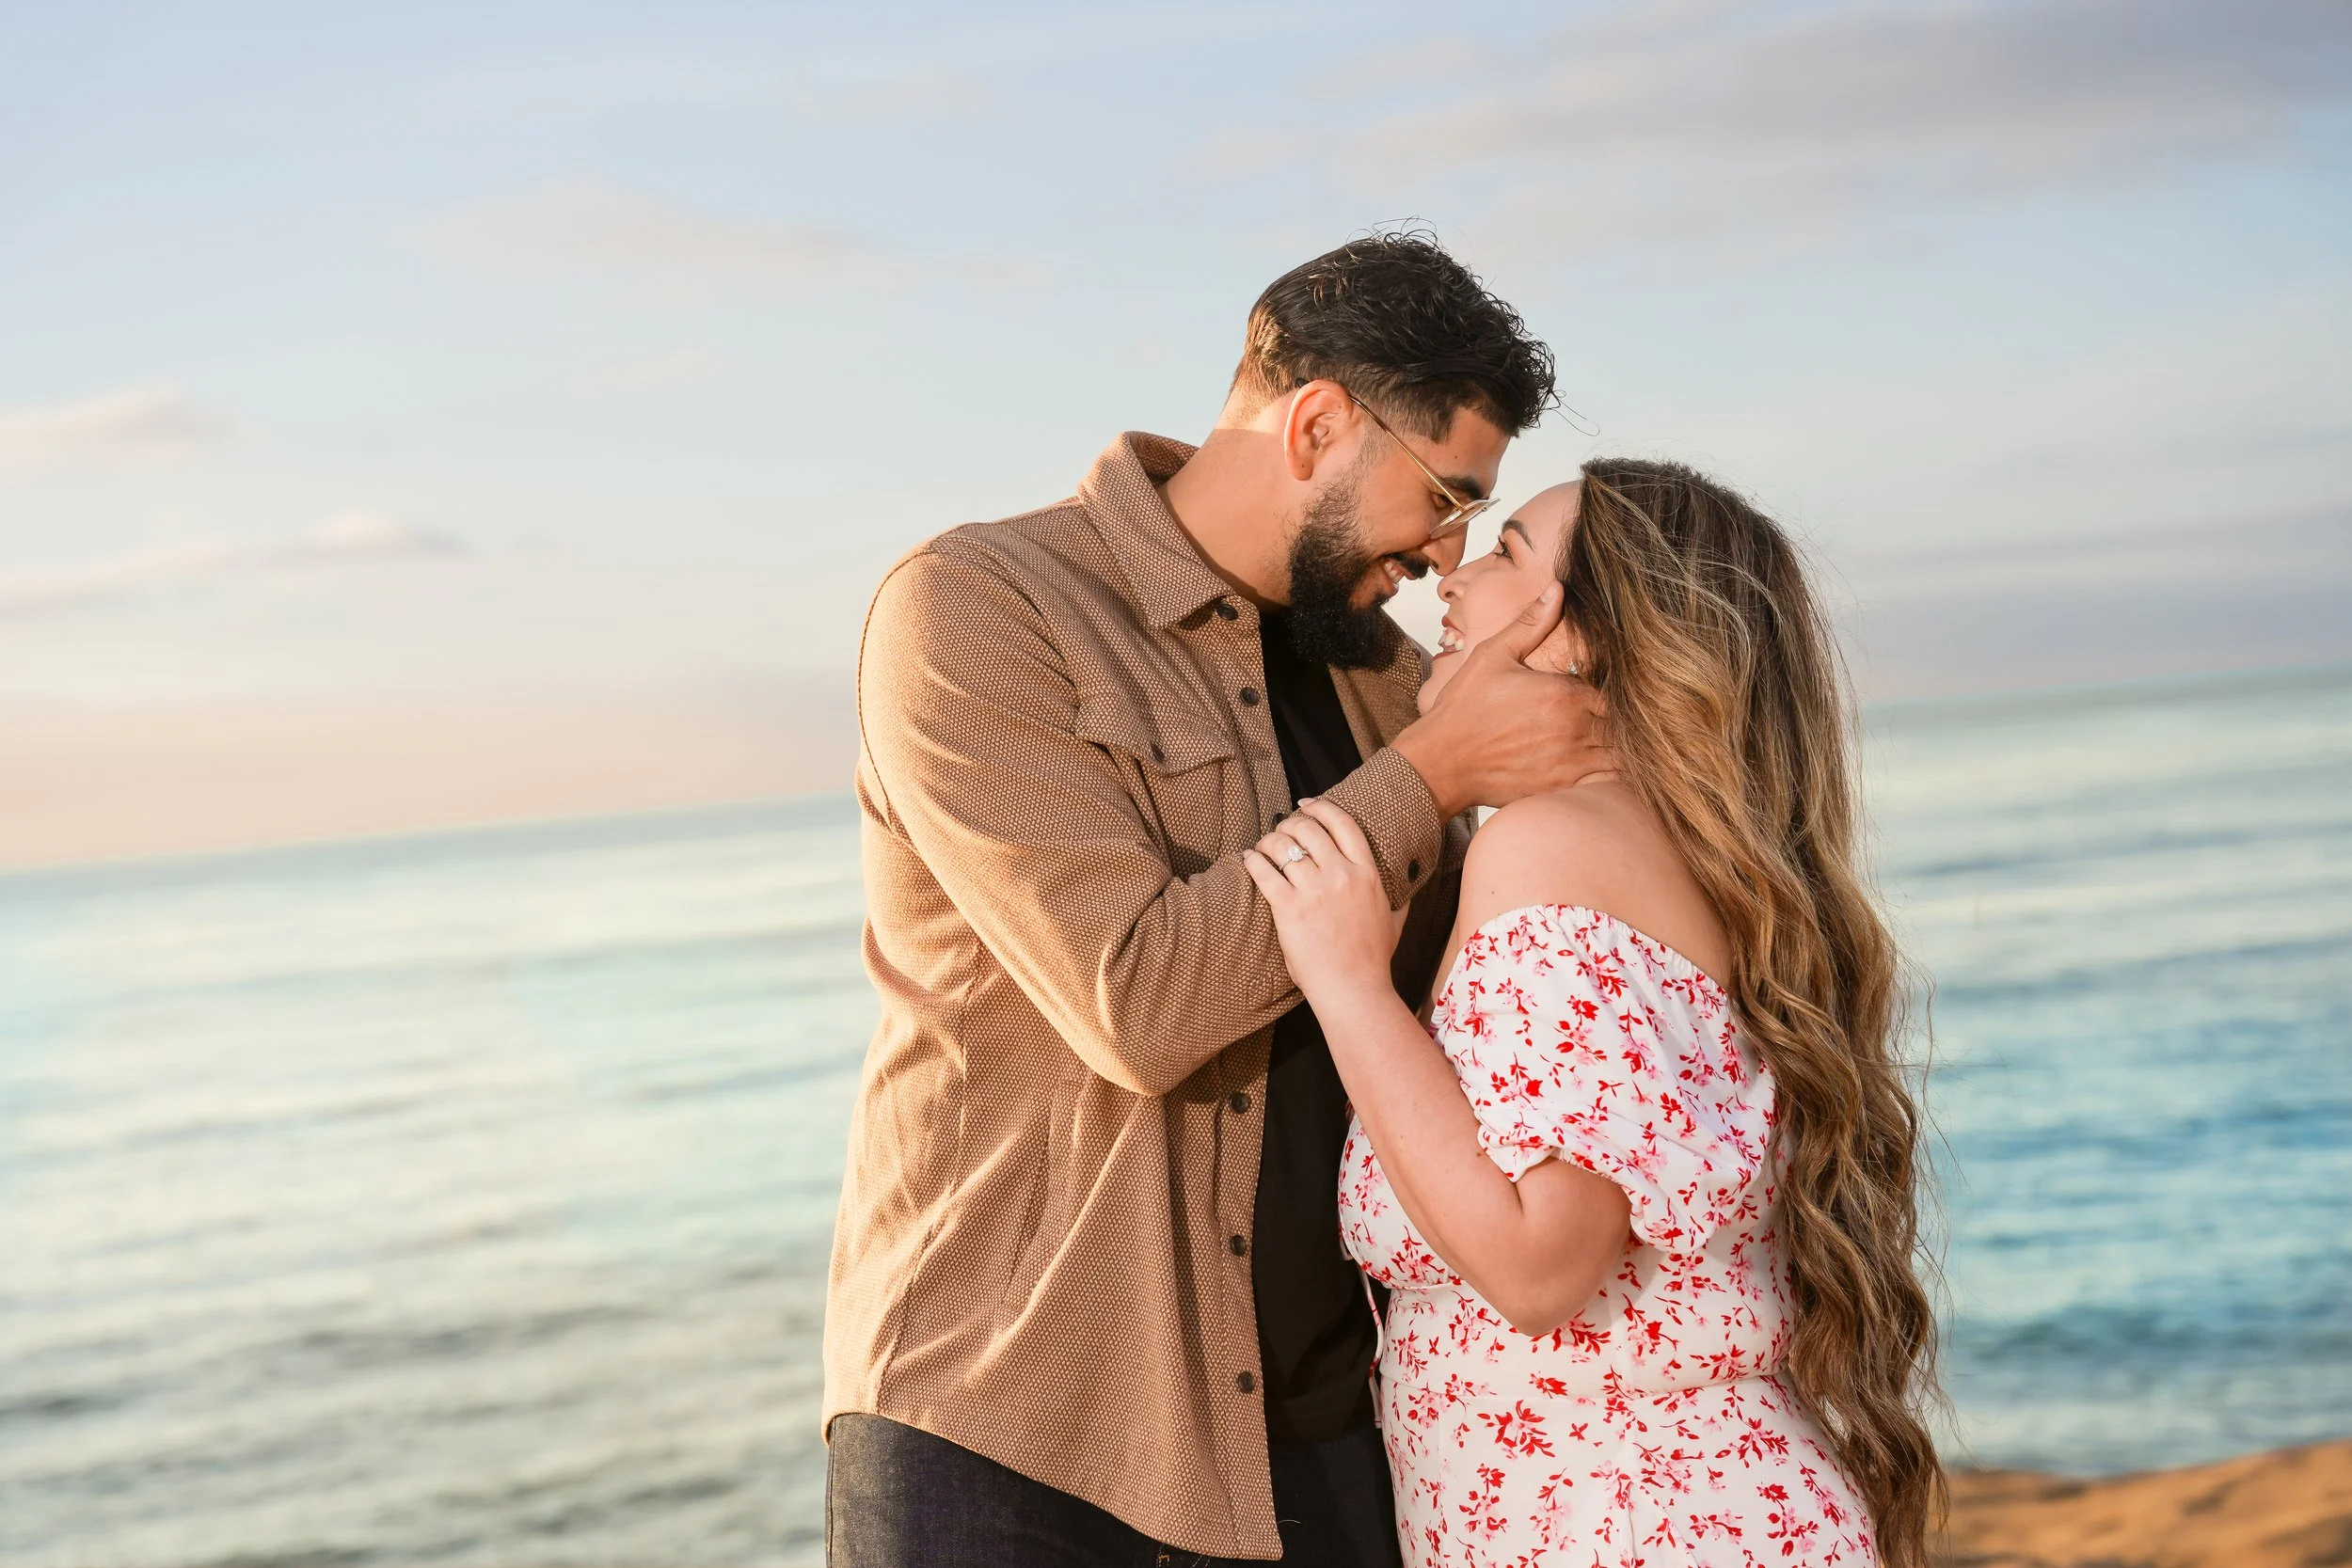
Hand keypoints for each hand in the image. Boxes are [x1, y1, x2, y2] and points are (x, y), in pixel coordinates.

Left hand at [1240, 798, 1400, 1009]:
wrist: (1354, 989)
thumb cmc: (1374, 959)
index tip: (1305, 804)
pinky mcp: (1288, 907)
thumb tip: (1408, 887)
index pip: (1342, 823)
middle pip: (1308, 829)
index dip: (1320, 807)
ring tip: (1262, 848)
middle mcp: (1341, 874)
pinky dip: (1252, 860)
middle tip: (1280, 832)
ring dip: (1268, 842)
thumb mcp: (1394, 921)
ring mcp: (1314, 890)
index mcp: (1366, 873)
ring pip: (1282, 846)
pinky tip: (1249, 860)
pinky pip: (1263, 871)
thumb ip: (1399, 898)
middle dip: (1289, 824)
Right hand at [1391, 583, 1615, 816]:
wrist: (1441, 762)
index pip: (1616, 688)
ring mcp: (1571, 762)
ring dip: (1619, 744)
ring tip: (1605, 737)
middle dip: (1618, 716)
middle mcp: (1575, 728)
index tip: (1601, 688)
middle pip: (1622, 721)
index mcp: (1564, 693)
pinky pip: (1608, 782)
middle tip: (1608, 712)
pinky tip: (1599, 763)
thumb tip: (1557, 590)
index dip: (1613, 687)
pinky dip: (1611, 772)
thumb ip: (1530, 624)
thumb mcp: (1493, 656)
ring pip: (1621, 752)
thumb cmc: (1463, 710)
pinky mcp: (1563, 788)